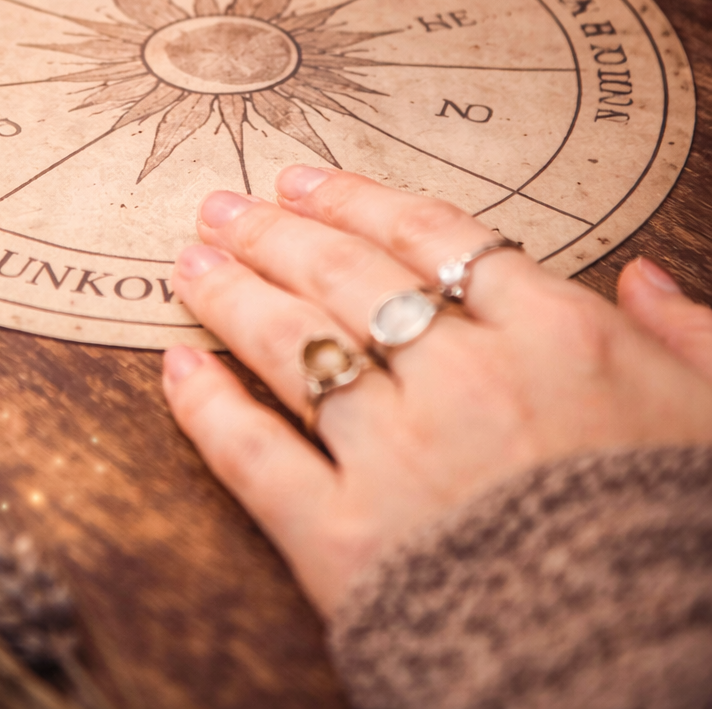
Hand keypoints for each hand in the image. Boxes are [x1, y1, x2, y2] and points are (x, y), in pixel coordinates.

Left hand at [163, 165, 711, 617]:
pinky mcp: (347, 542)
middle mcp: (466, 376)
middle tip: (221, 204)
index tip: (305, 178)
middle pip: (347, 276)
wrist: (651, 676)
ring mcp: (400, 455)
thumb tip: (646, 279)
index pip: (434, 236)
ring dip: (232, 294)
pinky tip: (176, 368)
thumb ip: (686, 340)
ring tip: (189, 261)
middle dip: (275, 231)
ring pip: (294, 345)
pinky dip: (208, 409)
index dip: (358, 199)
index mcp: (557, 336)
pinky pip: (258, 458)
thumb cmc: (686, 541)